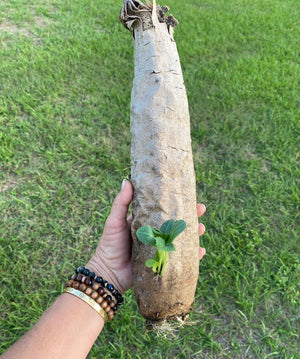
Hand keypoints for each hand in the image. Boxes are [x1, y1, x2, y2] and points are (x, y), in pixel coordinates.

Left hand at [87, 180, 205, 293]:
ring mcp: (161, 248)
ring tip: (201, 229)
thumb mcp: (114, 221)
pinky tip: (200, 251)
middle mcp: (156, 234)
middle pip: (176, 223)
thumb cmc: (109, 244)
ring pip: (182, 239)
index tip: (188, 195)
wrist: (108, 273)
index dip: (176, 202)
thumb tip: (127, 180)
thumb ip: (121, 203)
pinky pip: (181, 259)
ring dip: (194, 234)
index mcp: (146, 221)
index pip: (164, 209)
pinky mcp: (163, 263)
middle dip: (190, 217)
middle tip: (201, 210)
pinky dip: (192, 256)